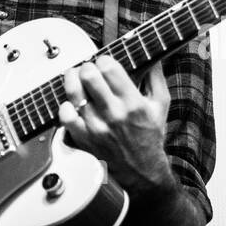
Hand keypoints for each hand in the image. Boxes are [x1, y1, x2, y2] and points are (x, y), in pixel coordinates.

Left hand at [58, 56, 172, 193]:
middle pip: (89, 76)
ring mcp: (97, 126)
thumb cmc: (150, 135)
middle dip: (87, 67)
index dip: (104, 60)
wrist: (141, 169)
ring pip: (74, 93)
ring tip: (75, 78)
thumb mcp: (161, 105)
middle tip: (89, 70)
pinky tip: (73, 103)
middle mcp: (114, 114)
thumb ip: (156, 78)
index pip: (109, 68)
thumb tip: (153, 56)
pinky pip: (65, 116)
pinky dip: (65, 105)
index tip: (104, 63)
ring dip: (72, 80)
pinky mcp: (84, 138)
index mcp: (133, 102)